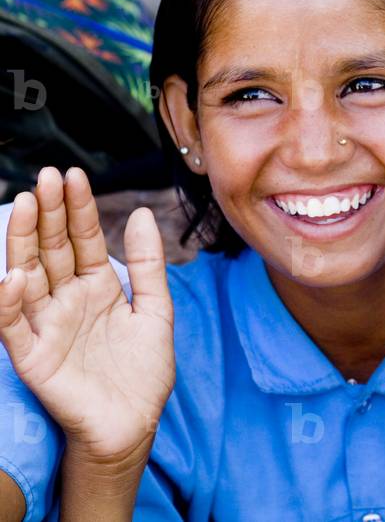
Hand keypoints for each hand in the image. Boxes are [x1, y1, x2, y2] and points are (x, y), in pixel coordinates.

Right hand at [0, 167, 174, 463]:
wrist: (133, 424)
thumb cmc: (143, 373)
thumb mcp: (155, 310)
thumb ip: (149, 264)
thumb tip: (141, 212)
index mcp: (98, 287)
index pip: (84, 239)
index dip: (78, 209)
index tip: (74, 175)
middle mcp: (67, 299)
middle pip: (53, 248)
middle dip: (49, 212)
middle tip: (48, 177)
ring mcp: (47, 324)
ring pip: (28, 275)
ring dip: (23, 241)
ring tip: (24, 204)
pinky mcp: (33, 355)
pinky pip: (14, 324)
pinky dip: (9, 302)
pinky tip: (14, 275)